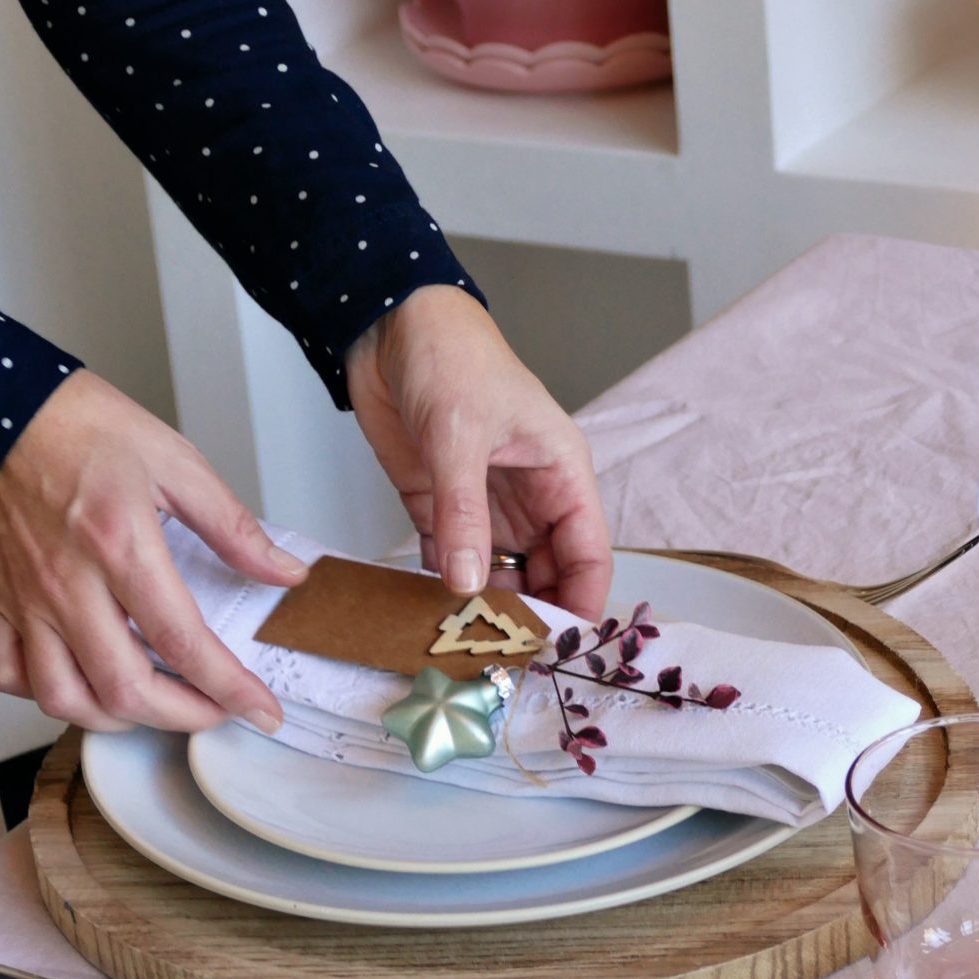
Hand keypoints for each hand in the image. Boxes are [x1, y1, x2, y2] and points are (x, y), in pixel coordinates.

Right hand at [0, 370, 306, 732]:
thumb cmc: (82, 426)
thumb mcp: (176, 462)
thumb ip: (233, 527)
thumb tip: (284, 571)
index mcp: (120, 546)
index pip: (183, 642)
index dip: (230, 688)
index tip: (260, 709)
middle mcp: (68, 583)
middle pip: (122, 688)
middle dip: (181, 718)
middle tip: (214, 711)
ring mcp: (28, 598)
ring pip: (61, 696)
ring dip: (113, 718)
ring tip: (151, 705)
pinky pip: (6, 671)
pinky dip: (41, 694)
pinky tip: (78, 681)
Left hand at [345, 286, 611, 619]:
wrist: (389, 324)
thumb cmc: (451, 356)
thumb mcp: (459, 436)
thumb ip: (464, 514)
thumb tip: (467, 583)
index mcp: (560, 472)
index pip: (588, 554)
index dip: (579, 602)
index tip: (555, 646)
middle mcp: (530, 495)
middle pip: (546, 574)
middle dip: (528, 613)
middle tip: (500, 654)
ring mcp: (485, 503)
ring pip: (498, 573)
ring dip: (481, 605)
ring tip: (460, 640)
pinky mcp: (440, 504)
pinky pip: (448, 559)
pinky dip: (438, 584)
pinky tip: (424, 607)